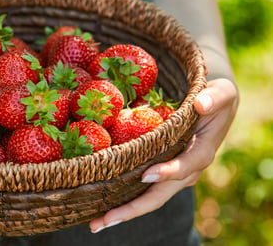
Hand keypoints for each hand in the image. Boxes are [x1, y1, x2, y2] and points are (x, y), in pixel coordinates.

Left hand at [89, 78, 238, 232]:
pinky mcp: (159, 173)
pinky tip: (99, 207)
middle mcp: (185, 171)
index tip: (147, 175)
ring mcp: (171, 176)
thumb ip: (214, 97)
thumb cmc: (214, 98)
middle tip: (104, 221)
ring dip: (122, 211)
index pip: (185, 166)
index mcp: (201, 152)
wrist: (211, 107)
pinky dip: (122, 199)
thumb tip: (201, 104)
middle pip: (159, 195)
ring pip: (147, 198)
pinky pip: (140, 190)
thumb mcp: (221, 92)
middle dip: (132, 209)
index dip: (168, 172)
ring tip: (95, 223)